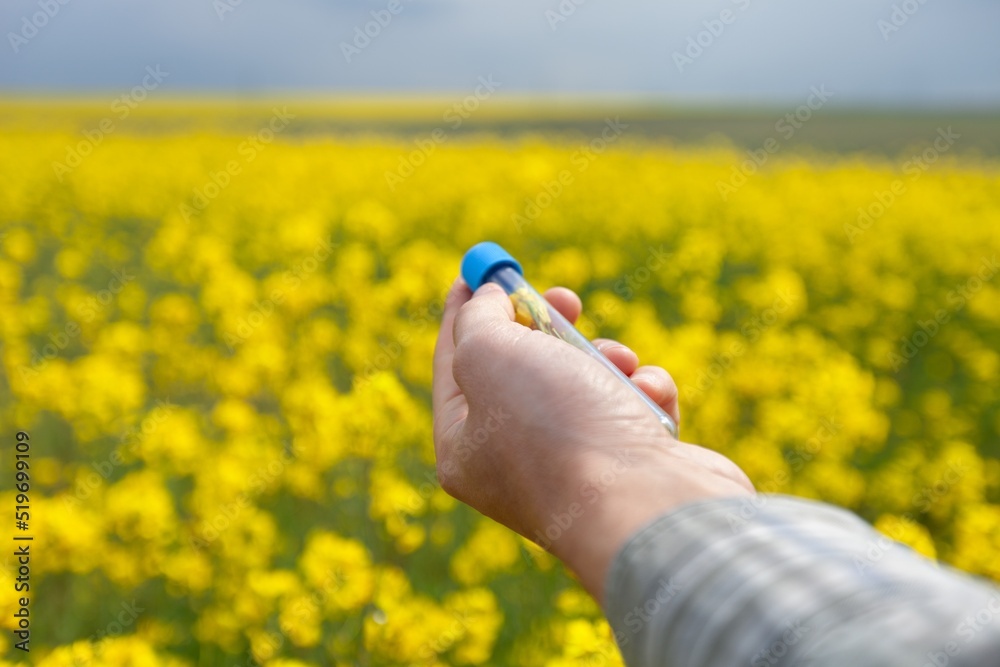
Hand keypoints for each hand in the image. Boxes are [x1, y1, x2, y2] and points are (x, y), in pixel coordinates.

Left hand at [432, 278, 753, 601]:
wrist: (647, 507)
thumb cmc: (556, 431)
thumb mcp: (491, 354)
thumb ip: (478, 318)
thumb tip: (486, 298)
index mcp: (464, 448)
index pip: (452, 367)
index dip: (462, 313)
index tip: (476, 271)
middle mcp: (515, 466)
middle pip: (522, 372)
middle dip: (544, 326)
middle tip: (564, 296)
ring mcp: (578, 470)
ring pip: (585, 383)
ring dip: (604, 357)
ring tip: (619, 363)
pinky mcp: (635, 470)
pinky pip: (633, 408)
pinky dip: (644, 391)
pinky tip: (650, 398)